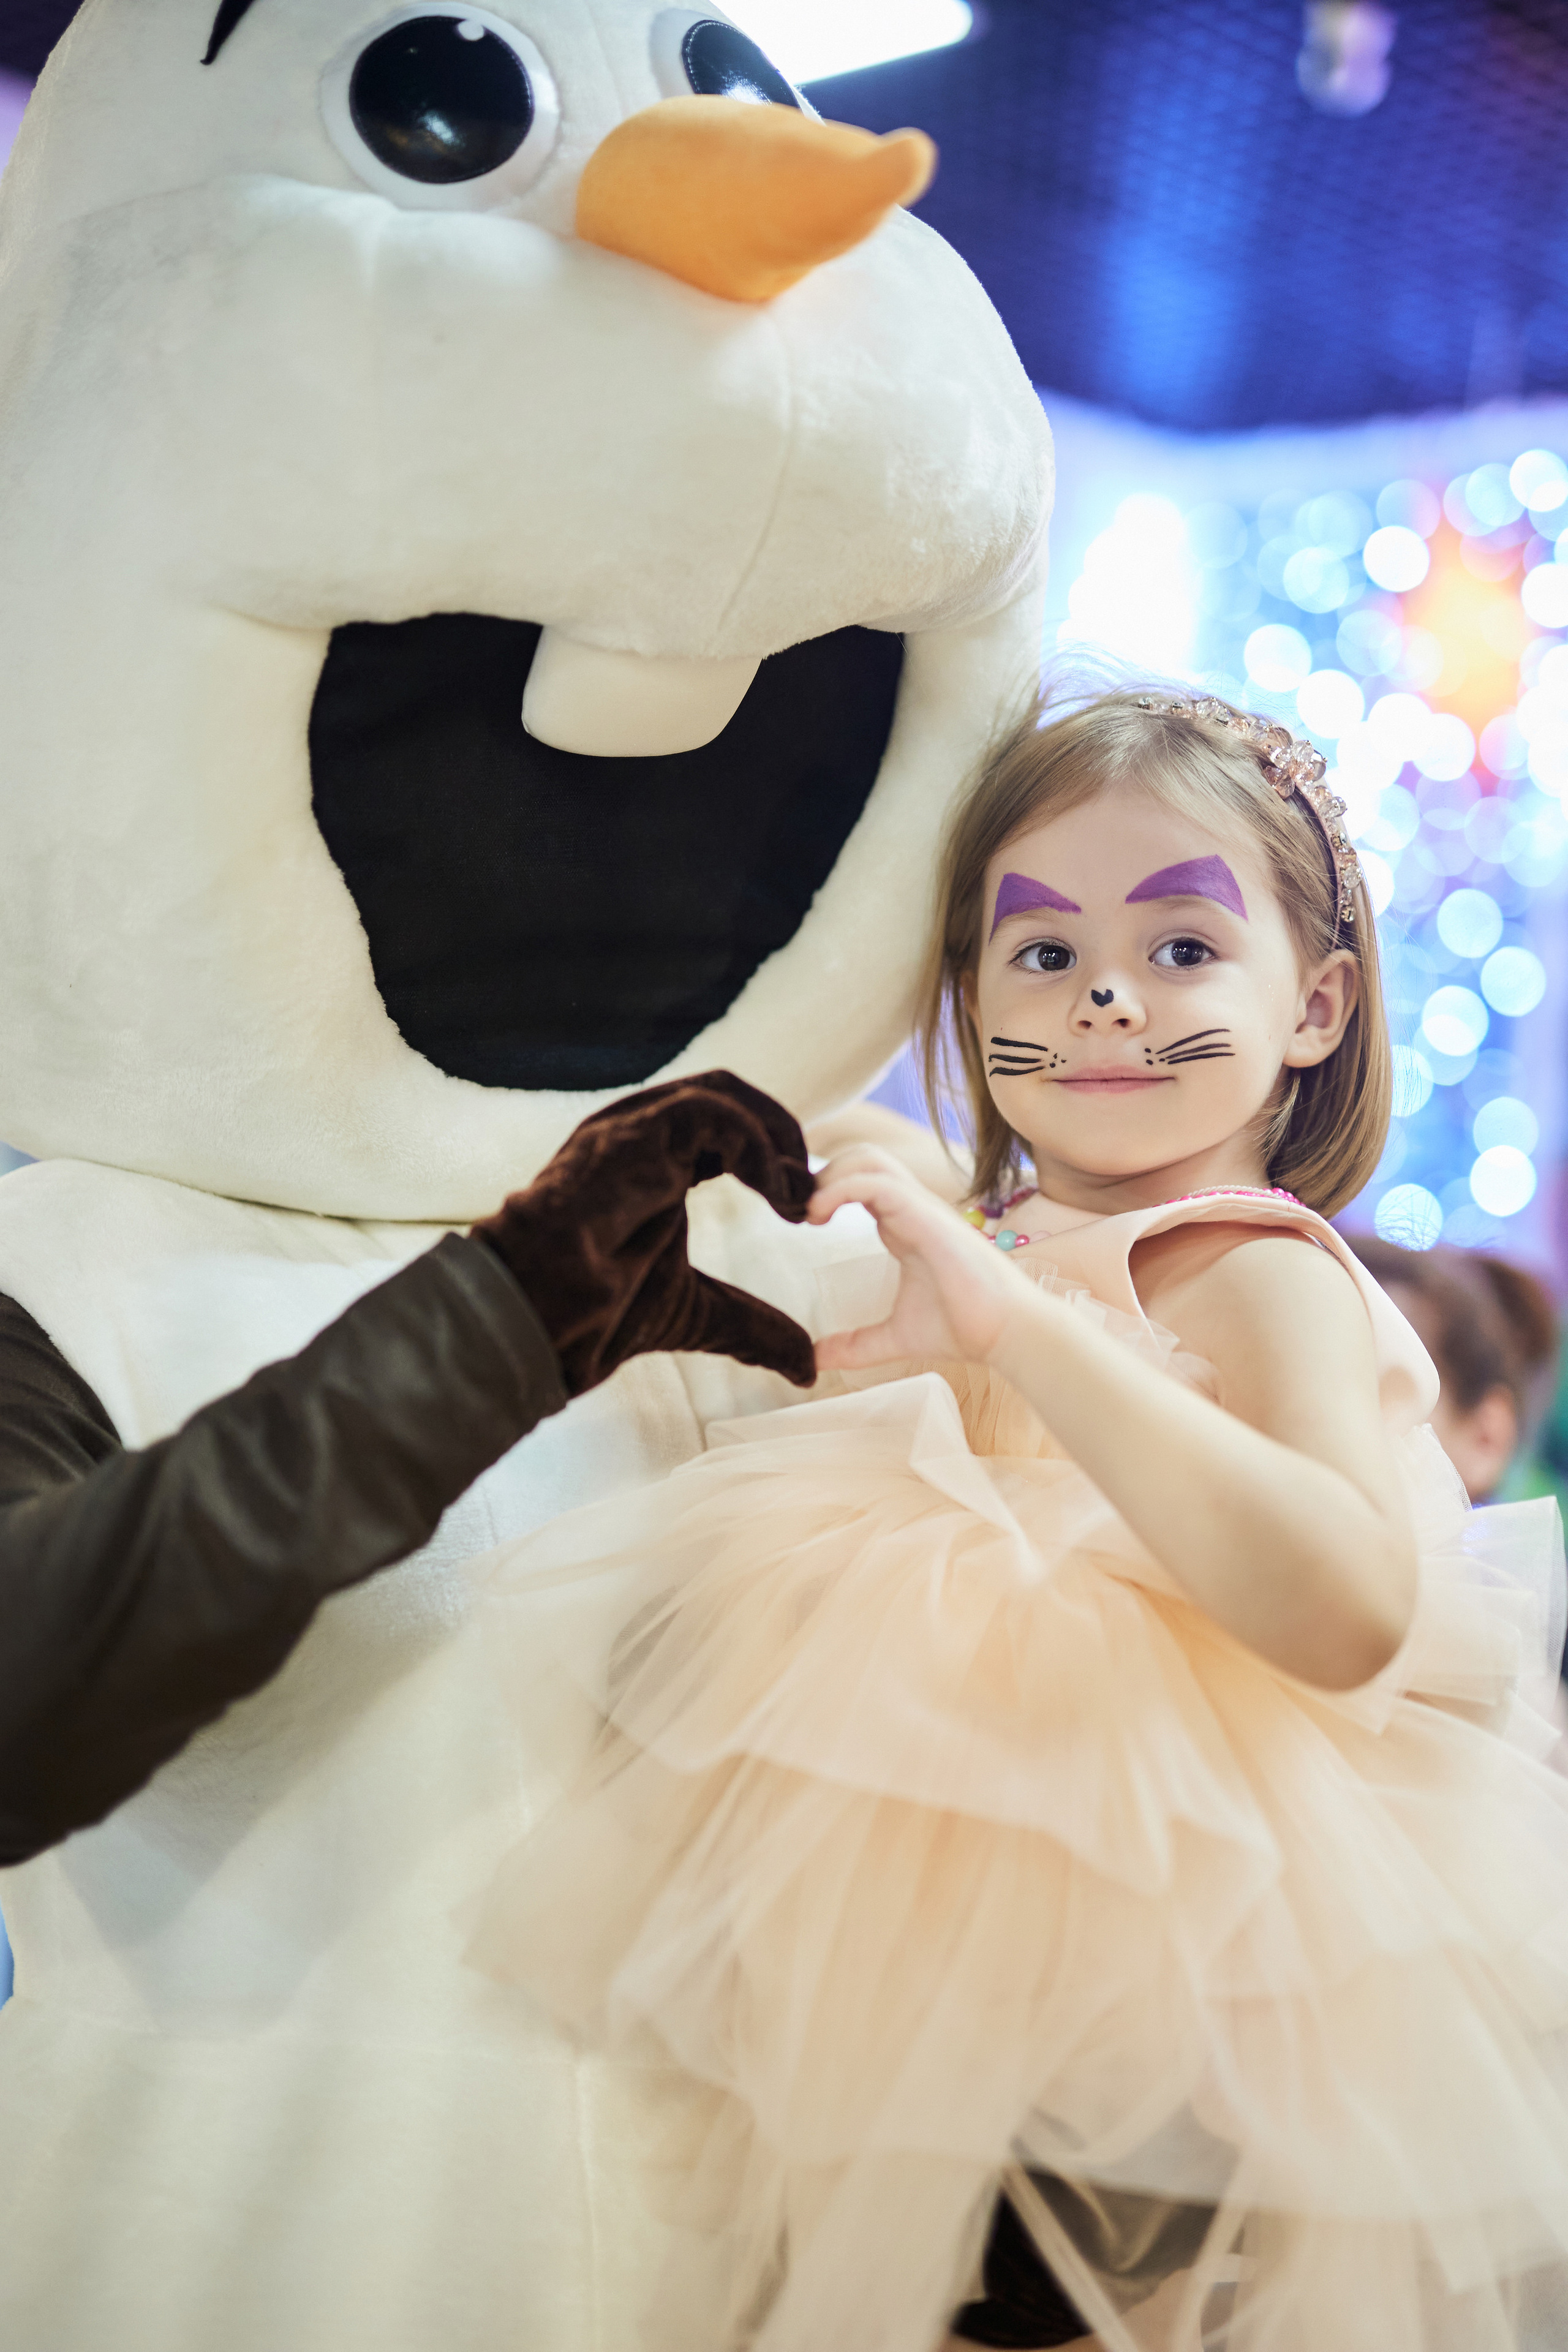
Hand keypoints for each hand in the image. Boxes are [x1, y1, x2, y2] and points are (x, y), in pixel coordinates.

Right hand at [475, 1072, 815, 1394]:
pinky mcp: (631, 1133)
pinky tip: (777, 1195)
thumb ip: (752, 1329)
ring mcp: (632, 1128)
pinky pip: (711, 1111)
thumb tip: (805, 1368)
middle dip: (782, 1135)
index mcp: (655, 1162)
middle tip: (810, 1193)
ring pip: (722, 1092)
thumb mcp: (698, 1315)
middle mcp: (641, 1134)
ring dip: (774, 1138)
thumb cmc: (597, 1315)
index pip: (727, 1127)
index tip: (806, 1210)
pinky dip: (757, 1146)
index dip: (775, 1157)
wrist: (545, 1326)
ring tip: (798, 1196)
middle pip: (731, 1094)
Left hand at [808, 1147, 1031, 1369]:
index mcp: (904, 1224)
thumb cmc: (964, 1327)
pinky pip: (878, 1183)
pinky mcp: (928, 1217)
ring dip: (831, 1176)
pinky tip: (819, 1215)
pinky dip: (841, 1189)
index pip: (861, 1181)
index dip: (826, 1190)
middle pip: (863, 1157)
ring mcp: (921, 1209)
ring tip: (809, 1213)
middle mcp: (911, 1209)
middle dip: (825, 1174)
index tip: (801, 1221)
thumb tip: (815, 1361)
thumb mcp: (896, 1337)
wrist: (1008, 1332)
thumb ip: (856, 1344)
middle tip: (802, 1214)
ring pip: (870, 1159)